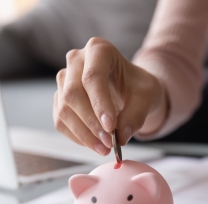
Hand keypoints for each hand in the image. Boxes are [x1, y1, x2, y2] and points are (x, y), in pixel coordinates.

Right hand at [54, 37, 167, 154]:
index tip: (111, 128)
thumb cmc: (139, 87)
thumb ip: (136, 115)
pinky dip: (78, 137)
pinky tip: (95, 144)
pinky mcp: (60, 99)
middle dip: (91, 122)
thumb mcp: (147, 96)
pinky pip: (61, 122)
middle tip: (109, 143)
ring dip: (84, 134)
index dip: (100, 104)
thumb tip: (121, 137)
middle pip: (73, 93)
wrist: (131, 90)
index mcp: (99, 50)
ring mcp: (64, 80)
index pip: (92, 77)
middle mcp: (76, 60)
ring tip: (105, 148)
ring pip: (64, 109)